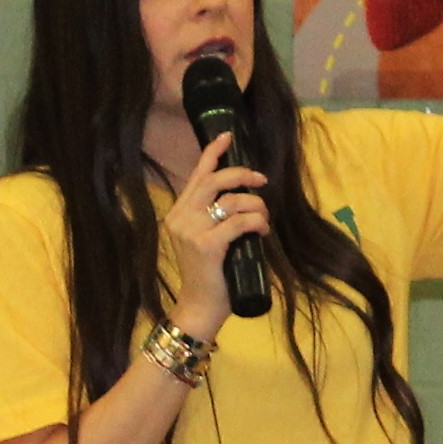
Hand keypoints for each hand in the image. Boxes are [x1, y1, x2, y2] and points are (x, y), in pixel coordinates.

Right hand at [158, 132, 269, 341]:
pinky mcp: (206, 245)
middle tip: (261, 181)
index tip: (228, 136)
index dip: (213, 152)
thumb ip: (215, 218)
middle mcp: (181, 217)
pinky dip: (256, 222)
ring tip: (263, 219)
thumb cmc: (209, 276)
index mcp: (179, 213)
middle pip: (215, 180)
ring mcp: (191, 231)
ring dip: (256, 206)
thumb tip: (244, 197)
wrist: (199, 307)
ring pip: (232, 200)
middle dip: (243, 174)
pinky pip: (239, 222)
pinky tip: (262, 231)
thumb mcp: (207, 239)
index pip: (197, 175)